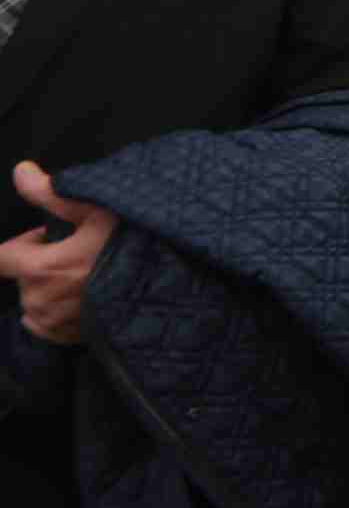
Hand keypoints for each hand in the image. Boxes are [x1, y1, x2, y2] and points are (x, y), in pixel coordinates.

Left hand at [0, 163, 118, 343]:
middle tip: (78, 251)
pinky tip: (83, 297)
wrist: (169, 284)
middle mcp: (42, 299)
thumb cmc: (134, 245)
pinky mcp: (67, 337)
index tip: (48, 238)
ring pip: (34, 299)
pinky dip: (56, 310)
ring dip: (49, 287)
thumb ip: (52, 193)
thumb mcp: (97, 210)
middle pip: (22, 277)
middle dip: (41, 262)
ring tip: (86, 274)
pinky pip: (44, 324)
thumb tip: (21, 170)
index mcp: (42, 268)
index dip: (21, 244)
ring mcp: (55, 322)